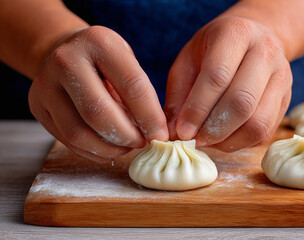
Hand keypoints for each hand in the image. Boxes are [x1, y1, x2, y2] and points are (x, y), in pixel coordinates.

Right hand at [29, 26, 167, 162]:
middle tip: (142, 143)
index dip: (150, 117)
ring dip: (108, 148)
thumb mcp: (126, 62)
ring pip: (78, 133)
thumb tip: (154, 133)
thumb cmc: (104, 60)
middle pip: (98, 113)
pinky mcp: (37, 106)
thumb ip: (140, 93)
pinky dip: (93, 151)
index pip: (132, 86)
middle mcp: (66, 60)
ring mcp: (45, 84)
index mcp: (99, 42)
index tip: (160, 135)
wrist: (63, 51)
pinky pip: (67, 140)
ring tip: (126, 147)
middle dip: (126, 136)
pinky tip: (108, 148)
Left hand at [165, 16, 291, 151]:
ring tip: (208, 140)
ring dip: (229, 140)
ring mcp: (283, 77)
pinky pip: (265, 131)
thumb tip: (175, 133)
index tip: (182, 131)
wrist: (252, 40)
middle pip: (243, 101)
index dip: (198, 108)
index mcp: (237, 33)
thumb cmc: (212, 51)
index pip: (218, 75)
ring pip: (259, 122)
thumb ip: (179, 95)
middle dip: (214, 128)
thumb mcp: (188, 61)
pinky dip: (241, 142)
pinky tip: (223, 138)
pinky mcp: (287, 100)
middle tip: (194, 139)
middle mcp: (266, 52)